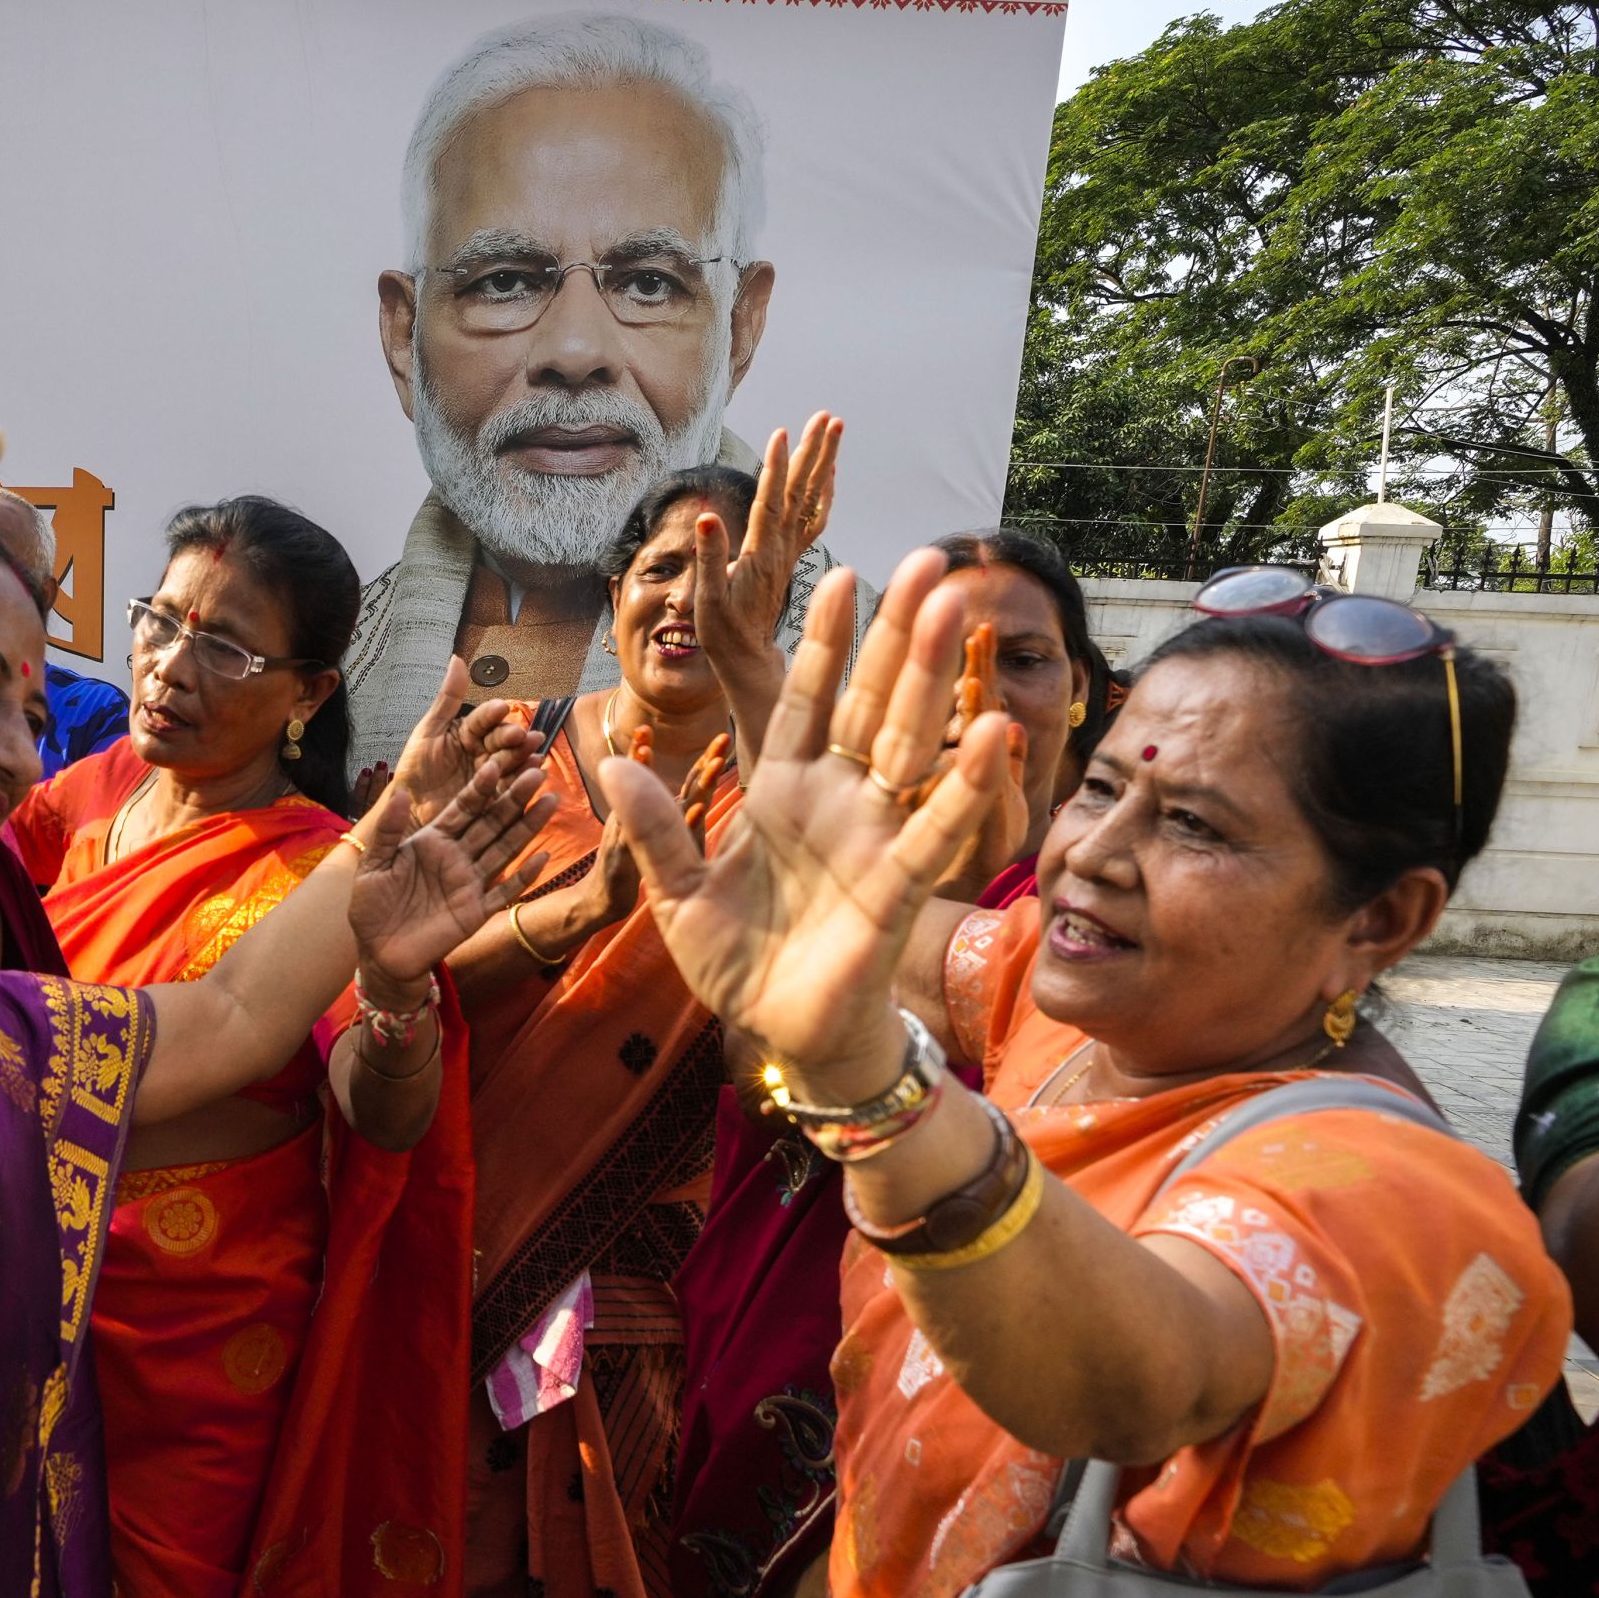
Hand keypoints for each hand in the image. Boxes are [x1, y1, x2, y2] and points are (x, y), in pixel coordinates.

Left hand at [350, 740, 551, 984]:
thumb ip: (387, 830)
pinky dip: (524, 876)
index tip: (495, 764)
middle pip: (491, 823)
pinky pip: (505, 892)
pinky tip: (542, 857)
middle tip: (537, 772)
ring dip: (528, 827)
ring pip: (505, 849)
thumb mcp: (373, 864)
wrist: (378, 951)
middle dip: (513, 798)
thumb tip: (399, 792)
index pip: (462, 809)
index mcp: (433, 841)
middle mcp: (457, 857)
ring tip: (551, 801)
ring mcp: (469, 884)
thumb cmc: (371, 906)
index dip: (479, 788)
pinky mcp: (475, 912)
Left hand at [379, 643, 545, 836]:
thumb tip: (457, 658)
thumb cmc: (415, 770)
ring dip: (524, 756)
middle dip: (513, 736)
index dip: (491, 714)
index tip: (500, 708)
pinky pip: (510, 787)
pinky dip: (522, 781)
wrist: (408, 810)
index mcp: (467, 732)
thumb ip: (446, 699)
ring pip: (510, 762)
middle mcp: (482, 750)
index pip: (483, 719)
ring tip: (535, 752)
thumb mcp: (428, 731)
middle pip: (501, 740)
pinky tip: (535, 773)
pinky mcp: (494, 797)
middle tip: (521, 734)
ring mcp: (490, 774)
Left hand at [598, 547, 1020, 1098]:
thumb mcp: (677, 894)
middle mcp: (837, 800)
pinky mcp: (895, 885)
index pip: (804, 700)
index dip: (825, 642)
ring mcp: (872, 835)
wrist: (782, 1035)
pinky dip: (961, 783)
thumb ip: (654, 829)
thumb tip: (609, 760)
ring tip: (959, 609)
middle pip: (872, 700)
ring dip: (934, 678)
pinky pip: (932, 827)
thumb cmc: (739, 963)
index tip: (843, 575)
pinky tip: (989, 731)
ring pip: (909, 742)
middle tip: (930, 561)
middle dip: (898, 632)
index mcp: (782, 791)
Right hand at [689, 410, 837, 721]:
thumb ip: (708, 558)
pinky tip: (828, 473)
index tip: (782, 433)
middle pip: (801, 492)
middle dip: (814, 452)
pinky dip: (824, 493)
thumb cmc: (722, 633)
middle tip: (827, 416)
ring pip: (812, 499)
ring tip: (834, 428)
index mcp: (759, 555)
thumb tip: (705, 518)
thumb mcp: (707, 600)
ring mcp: (789, 552)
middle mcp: (780, 549)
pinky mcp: (790, 558)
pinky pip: (814, 520)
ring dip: (824, 462)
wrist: (747, 660)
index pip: (769, 502)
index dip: (775, 468)